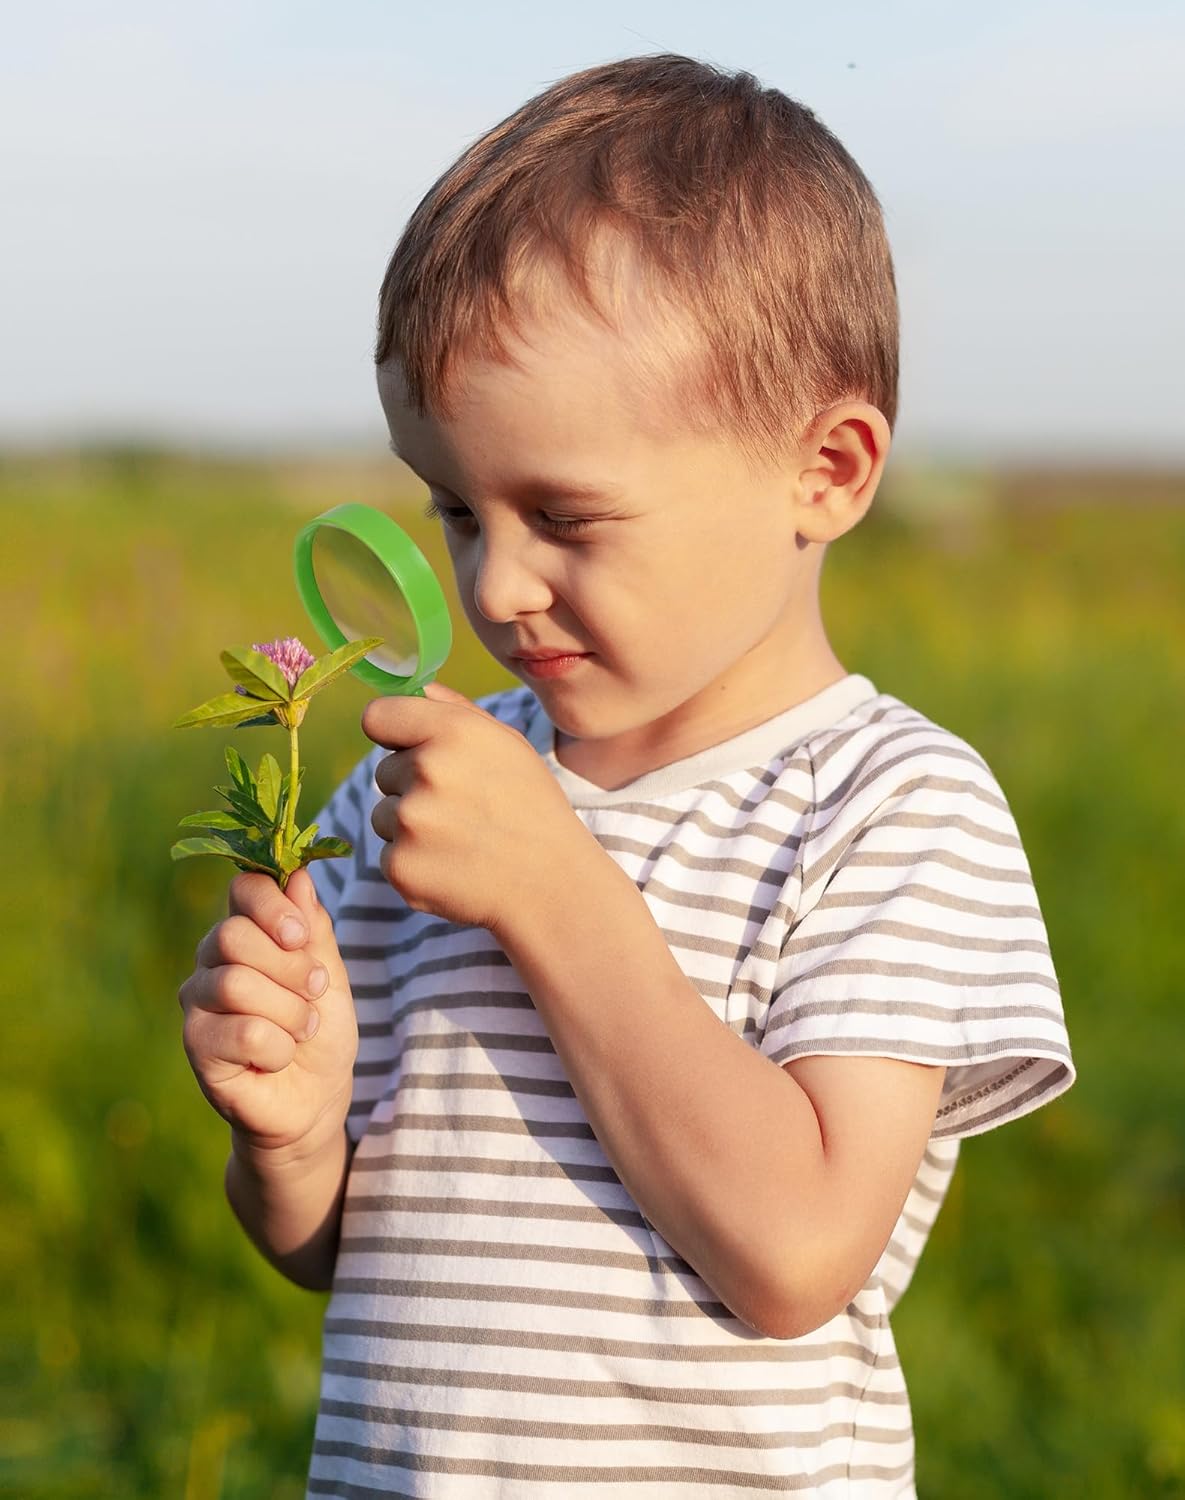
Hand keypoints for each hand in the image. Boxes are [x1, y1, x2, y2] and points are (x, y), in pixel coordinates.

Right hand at [177, 868, 357, 1156]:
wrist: (315, 1098)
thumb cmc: (320, 1031)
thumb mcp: (330, 975)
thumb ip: (313, 929)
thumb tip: (298, 876)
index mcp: (246, 933)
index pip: (242, 889)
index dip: (273, 904)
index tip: (302, 934)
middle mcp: (212, 962)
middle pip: (233, 935)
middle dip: (290, 966)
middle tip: (315, 991)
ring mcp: (198, 1004)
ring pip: (236, 984)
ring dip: (289, 1011)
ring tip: (302, 1030)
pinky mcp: (197, 1047)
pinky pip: (242, 1033)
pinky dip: (278, 1047)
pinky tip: (279, 1058)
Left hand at [362, 681, 588, 931]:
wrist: (550, 884)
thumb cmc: (532, 808)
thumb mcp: (509, 745)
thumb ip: (458, 711)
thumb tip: (419, 689)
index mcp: (452, 731)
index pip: (377, 716)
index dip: (392, 733)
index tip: (407, 748)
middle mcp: (426, 770)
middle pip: (383, 771)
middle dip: (411, 787)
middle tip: (460, 808)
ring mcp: (410, 821)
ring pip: (383, 815)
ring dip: (410, 827)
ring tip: (460, 839)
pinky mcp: (400, 866)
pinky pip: (388, 855)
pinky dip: (413, 863)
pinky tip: (453, 866)